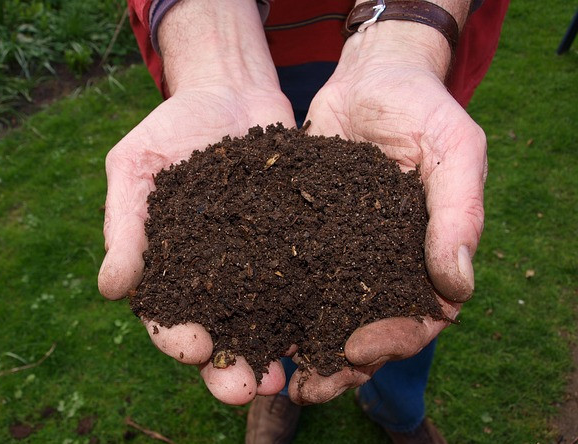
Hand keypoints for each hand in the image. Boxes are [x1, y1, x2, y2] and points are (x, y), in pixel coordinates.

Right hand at [98, 0, 295, 404]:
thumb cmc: (172, 127)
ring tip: (287, 376)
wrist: (229, 91)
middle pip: (220, 333)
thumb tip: (111, 289)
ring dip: (274, 353)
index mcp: (170, 266)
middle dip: (230, 367)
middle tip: (247, 389)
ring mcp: (258, 262)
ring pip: (265, 321)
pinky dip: (313, 309)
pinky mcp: (296, 244)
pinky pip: (305, 282)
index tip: (194, 349)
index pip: (168, 316)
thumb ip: (125, 225)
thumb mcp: (136, 166)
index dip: (177, 339)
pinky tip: (327, 329)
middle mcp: (215, 275)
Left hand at [288, 21, 485, 404]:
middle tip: (306, 387)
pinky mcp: (304, 234)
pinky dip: (271, 302)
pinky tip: (247, 321)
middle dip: (338, 364)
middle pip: (365, 329)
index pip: (418, 318)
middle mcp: (382, 262)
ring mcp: (342, 251)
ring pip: (323, 312)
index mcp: (425, 255)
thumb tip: (457, 288)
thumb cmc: (422, 107)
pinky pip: (289, 275)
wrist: (370, 77)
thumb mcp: (453, 149)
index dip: (392, 341)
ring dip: (301, 346)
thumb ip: (459, 213)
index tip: (357, 350)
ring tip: (271, 372)